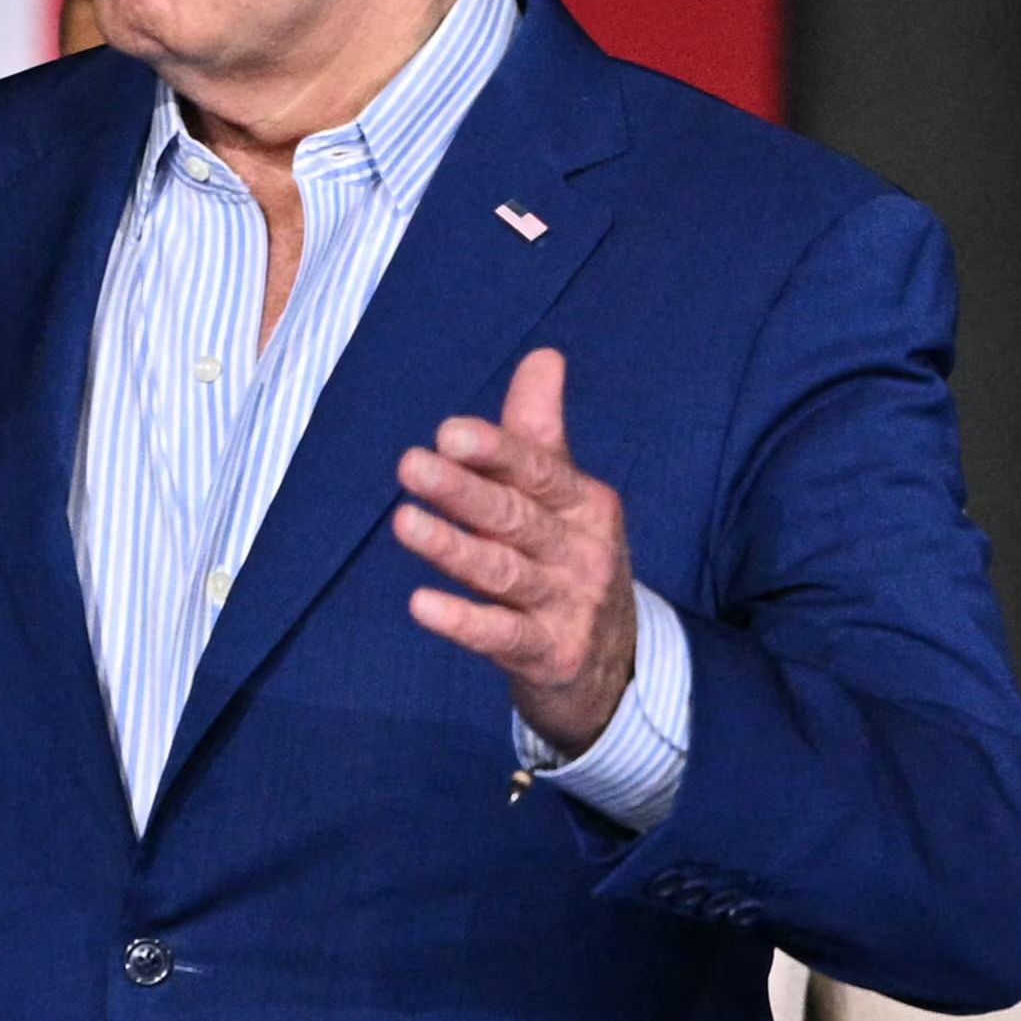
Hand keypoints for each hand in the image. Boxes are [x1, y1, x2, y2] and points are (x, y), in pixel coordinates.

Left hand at [394, 347, 634, 757]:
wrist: (616, 666)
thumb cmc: (571, 561)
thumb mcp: (565, 498)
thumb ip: (540, 432)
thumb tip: (544, 354)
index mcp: (585, 504)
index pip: (539, 470)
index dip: (496, 451)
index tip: (449, 432)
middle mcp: (581, 552)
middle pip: (516, 516)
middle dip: (464, 490)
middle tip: (410, 464)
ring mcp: (568, 606)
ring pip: (503, 572)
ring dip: (453, 548)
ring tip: (404, 522)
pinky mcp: (551, 655)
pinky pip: (502, 636)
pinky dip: (462, 622)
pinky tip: (420, 604)